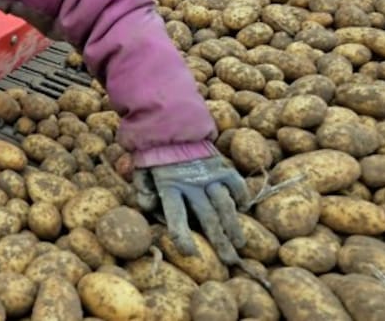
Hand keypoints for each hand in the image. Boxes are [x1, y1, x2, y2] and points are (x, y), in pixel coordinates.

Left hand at [133, 155, 248, 261]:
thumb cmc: (154, 154)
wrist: (170, 124)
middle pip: (208, 218)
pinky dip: (241, 196)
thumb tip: (150, 208)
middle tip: (229, 260)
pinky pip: (236, 184)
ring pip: (225, 205)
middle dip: (219, 242)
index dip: (183, 238)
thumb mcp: (141, 171)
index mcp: (169, 186)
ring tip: (239, 243)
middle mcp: (191, 183)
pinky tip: (244, 208)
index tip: (191, 253)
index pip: (176, 217)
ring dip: (233, 226)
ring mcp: (209, 174)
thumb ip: (143, 191)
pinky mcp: (221, 165)